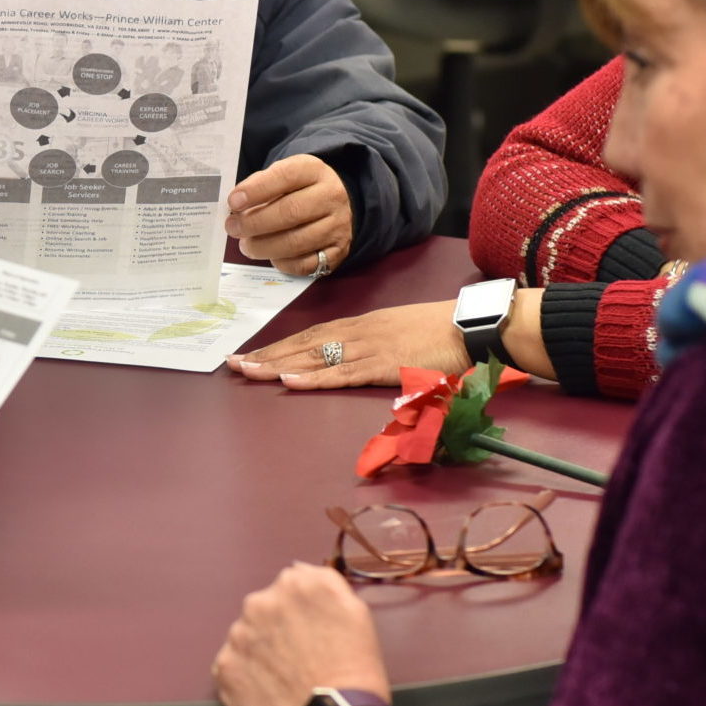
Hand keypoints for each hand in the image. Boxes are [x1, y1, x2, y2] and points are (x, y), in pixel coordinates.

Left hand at [213, 563, 389, 705]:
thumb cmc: (355, 671)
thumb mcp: (356, 613)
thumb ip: (326, 582)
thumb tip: (300, 572)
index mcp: (296, 583)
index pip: (292, 585)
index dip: (303, 612)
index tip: (313, 632)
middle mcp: (260, 601)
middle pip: (266, 609)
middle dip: (278, 628)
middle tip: (300, 658)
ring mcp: (238, 635)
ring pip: (248, 637)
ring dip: (261, 651)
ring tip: (286, 679)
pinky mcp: (224, 667)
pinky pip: (234, 666)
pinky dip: (247, 676)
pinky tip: (269, 691)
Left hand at [228, 156, 352, 272]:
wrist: (334, 205)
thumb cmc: (298, 190)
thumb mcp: (282, 176)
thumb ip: (259, 186)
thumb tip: (236, 207)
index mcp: (314, 171)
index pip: (286, 176)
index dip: (257, 190)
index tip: (233, 202)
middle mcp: (331, 196)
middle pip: (291, 212)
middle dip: (255, 223)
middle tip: (233, 228)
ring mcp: (338, 225)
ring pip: (297, 242)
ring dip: (264, 246)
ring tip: (246, 246)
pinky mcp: (338, 251)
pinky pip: (306, 264)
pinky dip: (283, 263)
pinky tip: (271, 256)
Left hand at [230, 288, 551, 388]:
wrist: (472, 325)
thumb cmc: (441, 332)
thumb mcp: (399, 337)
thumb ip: (374, 349)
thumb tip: (352, 363)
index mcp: (361, 325)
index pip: (310, 335)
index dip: (279, 346)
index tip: (251, 354)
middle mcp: (357, 332)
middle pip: (303, 344)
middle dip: (267, 355)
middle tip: (233, 364)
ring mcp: (368, 347)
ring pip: (314, 357)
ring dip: (278, 365)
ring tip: (246, 372)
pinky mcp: (383, 365)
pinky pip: (341, 373)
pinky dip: (313, 378)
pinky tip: (288, 381)